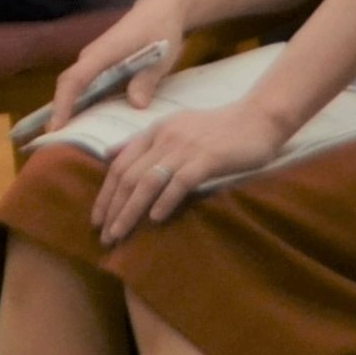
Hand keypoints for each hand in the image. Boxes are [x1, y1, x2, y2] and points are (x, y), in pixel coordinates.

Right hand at [44, 0, 190, 129]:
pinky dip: (81, 102)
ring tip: (67, 137)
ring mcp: (95, 59)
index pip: (75, 79)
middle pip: (68, 85)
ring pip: (75, 85)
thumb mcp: (161, 56)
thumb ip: (147, 79)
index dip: (63, 104)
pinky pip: (85, 84)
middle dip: (60, 111)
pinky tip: (87, 122)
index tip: (56, 127)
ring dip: (69, 108)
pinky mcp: (101, 64)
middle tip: (56, 142)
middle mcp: (92, 56)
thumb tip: (135, 105)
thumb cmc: (161, 30)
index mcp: (104, 52)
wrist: (162, 9)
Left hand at [90, 95, 292, 246]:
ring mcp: (186, 147)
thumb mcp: (175, 127)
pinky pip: (179, 182)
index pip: (119, 164)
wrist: (258, 119)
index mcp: (155, 130)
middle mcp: (165, 137)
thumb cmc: (218, 129)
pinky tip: (155, 219)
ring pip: (148, 182)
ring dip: (130, 211)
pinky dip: (165, 201)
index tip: (97, 219)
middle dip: (112, 208)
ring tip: (120, 233)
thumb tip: (109, 155)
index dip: (105, 193)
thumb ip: (144, 142)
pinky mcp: (208, 158)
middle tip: (104, 235)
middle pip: (128, 176)